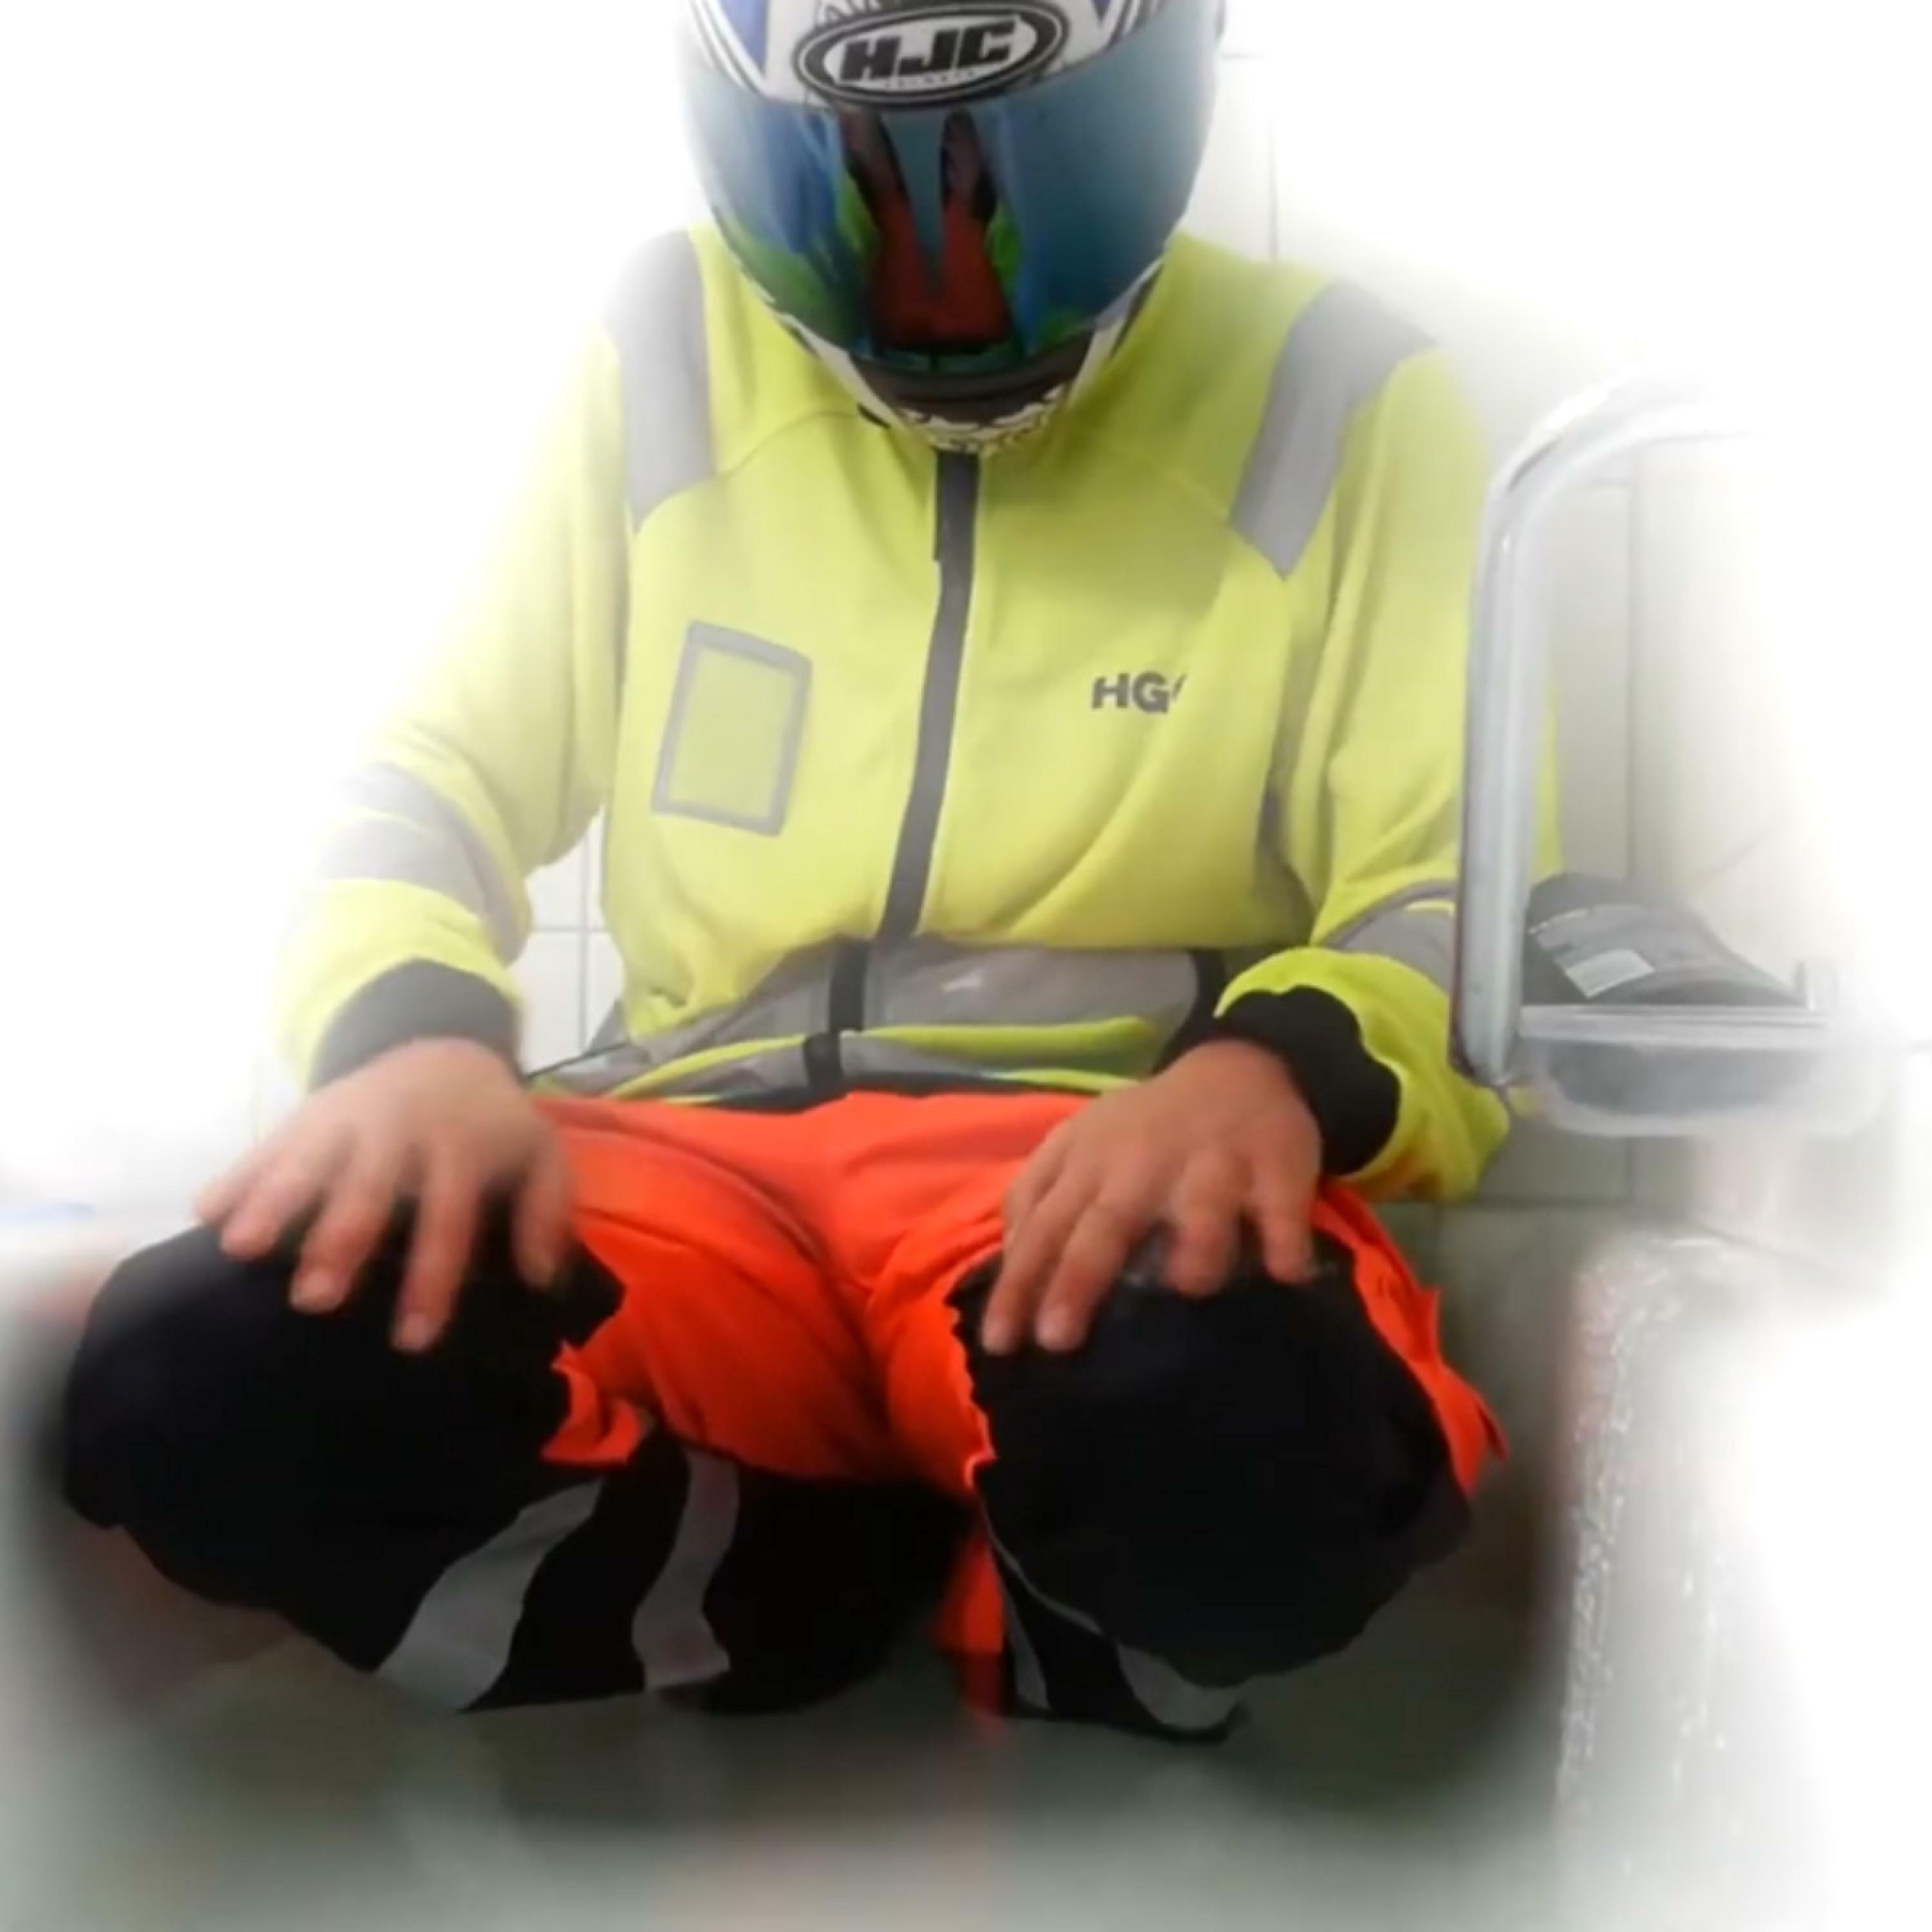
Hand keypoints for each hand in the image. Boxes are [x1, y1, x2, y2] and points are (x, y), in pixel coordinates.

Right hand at [196, 1040, 571, 1352]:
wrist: (442, 1049)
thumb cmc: (491, 1127)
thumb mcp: (539, 1157)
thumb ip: (545, 1213)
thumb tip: (542, 1277)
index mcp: (460, 1149)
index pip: (448, 1219)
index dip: (431, 1279)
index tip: (412, 1340)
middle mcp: (398, 1134)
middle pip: (367, 1190)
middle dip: (339, 1242)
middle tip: (313, 1300)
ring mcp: (344, 1120)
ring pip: (305, 1162)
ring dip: (273, 1203)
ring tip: (240, 1249)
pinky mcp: (303, 1117)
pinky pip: (264, 1146)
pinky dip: (235, 1177)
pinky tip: (204, 1214)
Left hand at [983, 1040, 1321, 1355]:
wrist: (1237, 1070)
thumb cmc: (1144, 1129)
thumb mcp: (1077, 1147)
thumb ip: (1038, 1197)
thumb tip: (1011, 1262)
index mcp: (1089, 1158)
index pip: (1043, 1224)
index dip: (1020, 1282)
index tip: (1000, 1342)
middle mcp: (1144, 1161)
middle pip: (1106, 1224)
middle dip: (1078, 1280)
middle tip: (1056, 1340)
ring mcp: (1213, 1162)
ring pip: (1200, 1208)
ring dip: (1195, 1248)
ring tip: (1185, 1290)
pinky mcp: (1276, 1165)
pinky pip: (1281, 1207)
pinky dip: (1284, 1238)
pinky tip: (1285, 1273)